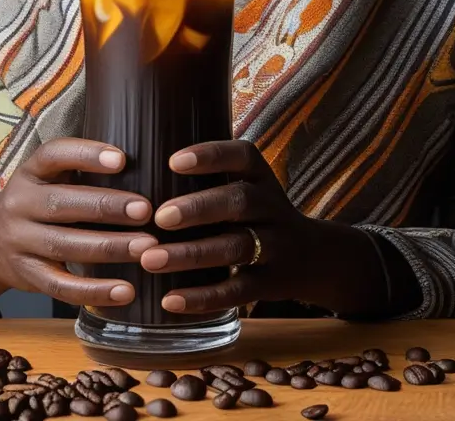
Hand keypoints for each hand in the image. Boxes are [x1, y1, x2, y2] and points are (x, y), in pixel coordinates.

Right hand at [0, 139, 156, 313]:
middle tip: (146, 210)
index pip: (53, 155)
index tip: (121, 159)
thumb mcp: (48, 177)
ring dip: (109, 247)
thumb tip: (143, 162)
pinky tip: (126, 290)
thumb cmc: (38, 202)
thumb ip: (81, 170)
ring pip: (65, 246)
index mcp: (30, 172)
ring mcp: (20, 243)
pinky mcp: (28, 277)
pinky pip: (61, 287)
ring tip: (147, 246)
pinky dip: (95, 292)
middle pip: (62, 203)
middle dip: (106, 207)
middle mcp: (19, 204)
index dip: (86, 155)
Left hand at [139, 139, 311, 314]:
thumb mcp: (247, 185)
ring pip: (235, 248)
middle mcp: (272, 207)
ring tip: (150, 259)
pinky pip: (237, 291)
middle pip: (239, 202)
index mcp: (261, 177)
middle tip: (159, 217)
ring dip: (191, 254)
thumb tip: (141, 163)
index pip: (242, 156)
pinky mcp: (271, 284)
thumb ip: (211, 175)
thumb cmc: (257, 214)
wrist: (314, 257)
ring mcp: (276, 246)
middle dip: (198, 209)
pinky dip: (203, 297)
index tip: (174, 161)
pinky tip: (170, 299)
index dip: (211, 156)